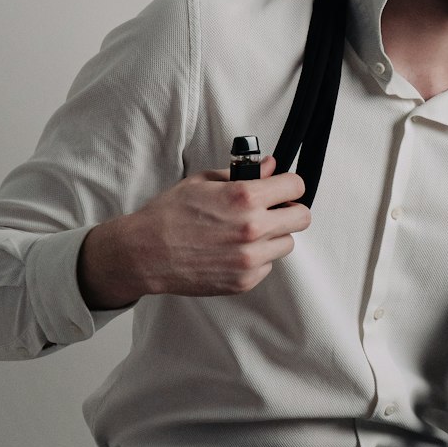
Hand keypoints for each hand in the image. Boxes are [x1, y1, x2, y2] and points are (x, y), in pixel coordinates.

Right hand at [77, 156, 310, 308]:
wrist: (145, 253)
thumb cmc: (169, 214)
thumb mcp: (204, 181)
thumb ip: (243, 173)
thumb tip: (270, 166)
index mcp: (245, 198)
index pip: (296, 186)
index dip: (289, 184)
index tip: (283, 188)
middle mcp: (253, 229)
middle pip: (302, 218)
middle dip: (289, 210)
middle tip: (273, 209)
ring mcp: (250, 258)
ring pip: (287, 244)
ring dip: (274, 236)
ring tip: (247, 232)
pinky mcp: (244, 281)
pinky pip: (267, 266)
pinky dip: (257, 258)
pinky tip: (233, 250)